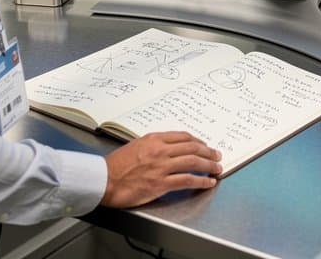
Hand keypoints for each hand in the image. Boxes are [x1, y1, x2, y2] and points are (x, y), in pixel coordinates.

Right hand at [101, 131, 221, 207]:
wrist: (103, 180)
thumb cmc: (115, 165)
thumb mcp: (135, 145)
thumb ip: (153, 145)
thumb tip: (168, 147)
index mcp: (154, 139)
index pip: (183, 137)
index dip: (197, 141)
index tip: (204, 145)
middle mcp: (160, 150)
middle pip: (192, 148)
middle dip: (208, 152)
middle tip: (216, 155)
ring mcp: (161, 167)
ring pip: (193, 162)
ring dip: (209, 165)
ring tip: (217, 168)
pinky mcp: (160, 184)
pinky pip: (187, 180)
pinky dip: (201, 181)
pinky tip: (208, 182)